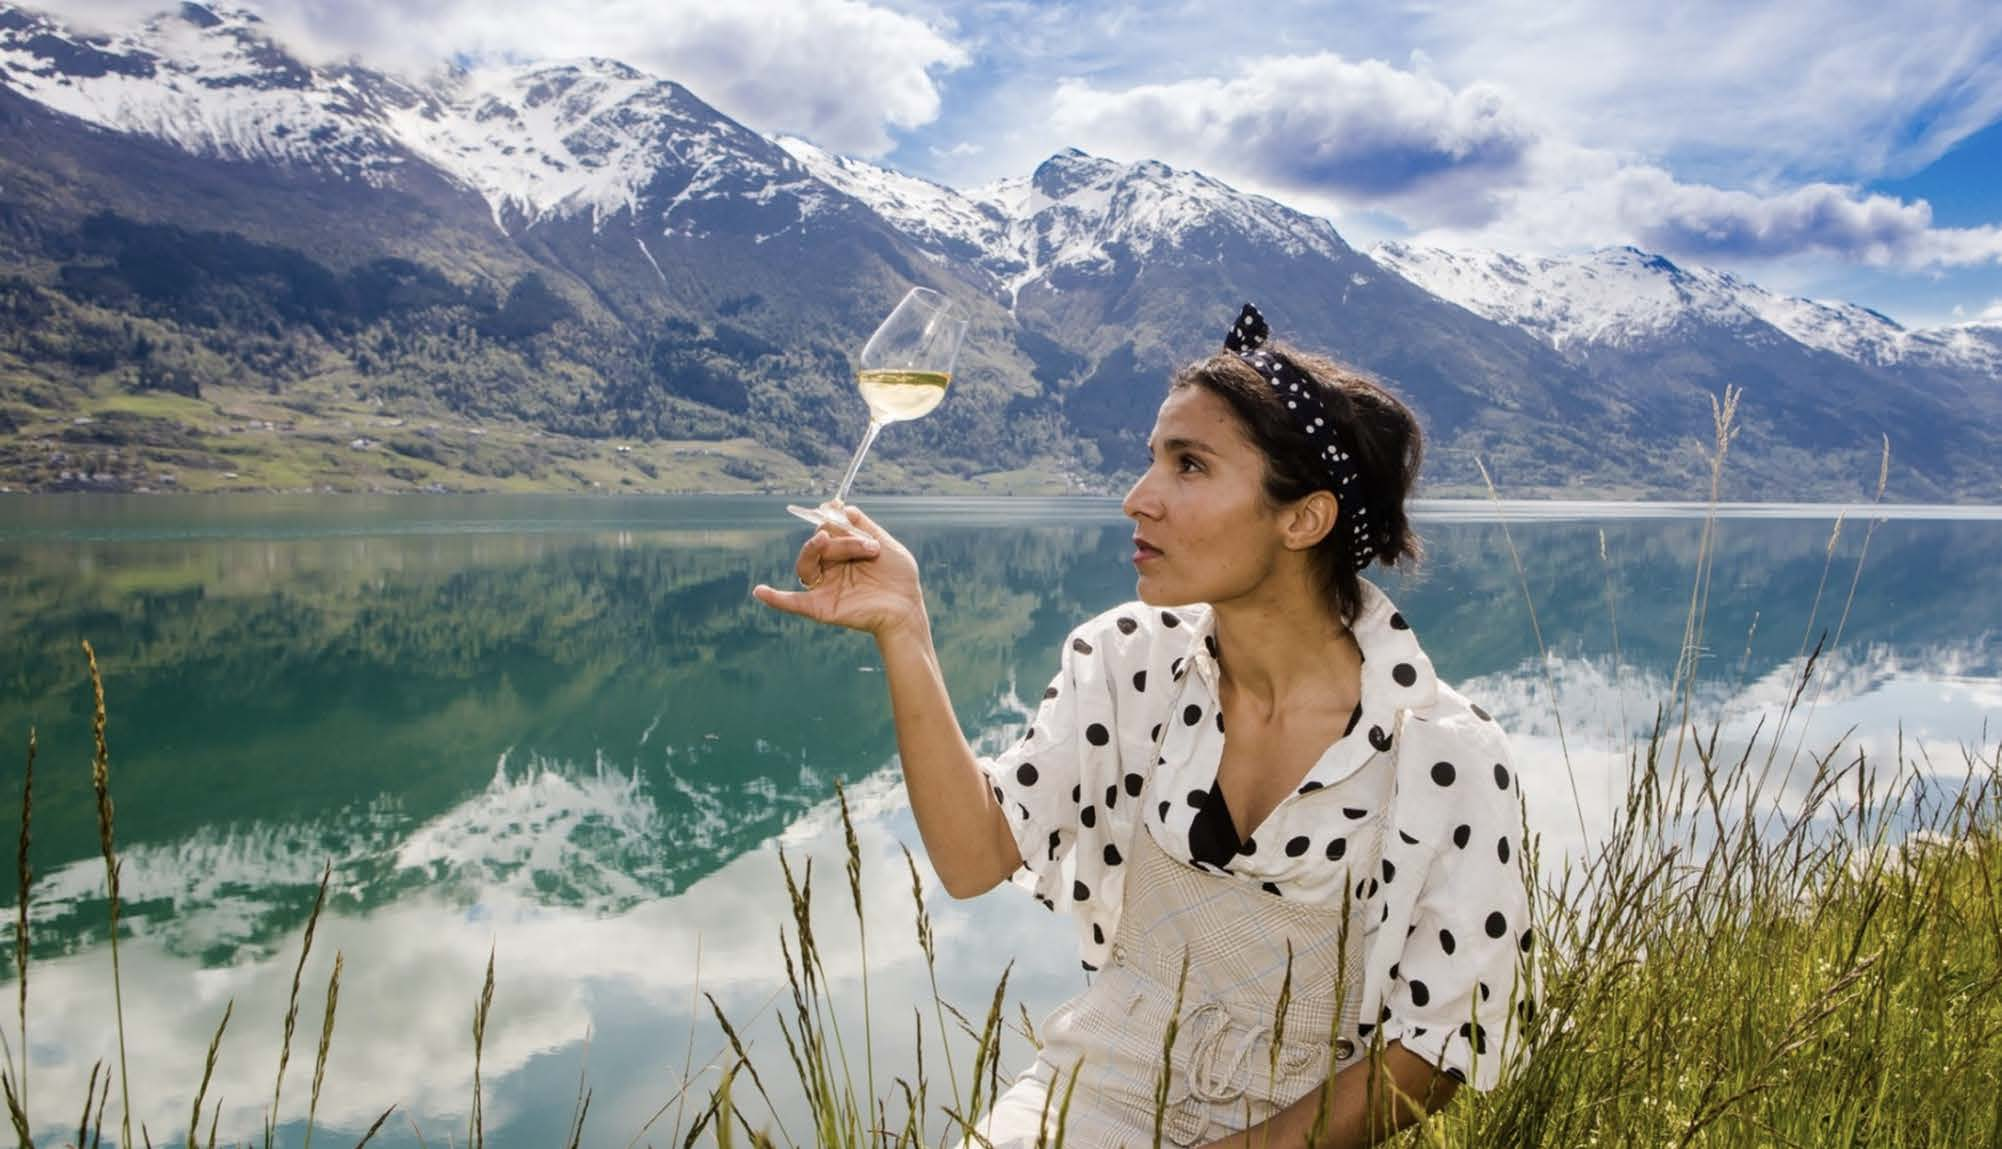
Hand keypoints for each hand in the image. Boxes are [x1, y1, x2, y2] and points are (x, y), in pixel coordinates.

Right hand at [753, 504, 926, 638]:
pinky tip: (760, 591)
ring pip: (806, 564)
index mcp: (843, 552)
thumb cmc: (899, 578)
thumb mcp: (884, 544)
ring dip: (816, 549)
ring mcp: (824, 587)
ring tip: (826, 538)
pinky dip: (775, 598)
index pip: (827, 530)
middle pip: (818, 545)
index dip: (829, 518)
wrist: (908, 608)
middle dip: (840, 538)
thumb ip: (863, 526)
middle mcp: (830, 568)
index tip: (834, 507)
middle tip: (868, 545)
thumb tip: (840, 506)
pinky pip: (793, 603)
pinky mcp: (821, 607)